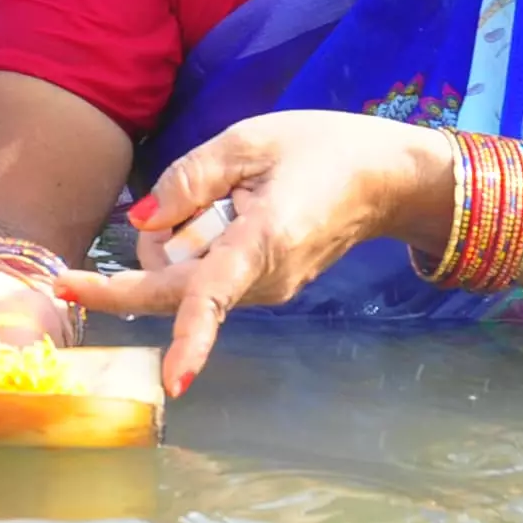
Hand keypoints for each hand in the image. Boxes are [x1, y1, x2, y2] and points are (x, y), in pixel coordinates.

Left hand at [60, 113, 438, 395]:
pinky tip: (234, 210)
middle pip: (173, 292)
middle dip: (146, 255)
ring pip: (185, 280)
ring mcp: (265, 293)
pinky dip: (200, 244)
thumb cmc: (320, 150)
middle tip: (176, 204)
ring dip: (180, 238)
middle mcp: (264, 282)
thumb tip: (140, 223)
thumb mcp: (248, 140)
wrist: (383, 179)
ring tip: (229, 193)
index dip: (186, 337)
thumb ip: (189, 178)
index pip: (212, 297)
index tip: (171, 381)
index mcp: (264, 241)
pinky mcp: (263, 291)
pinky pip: (206, 276)